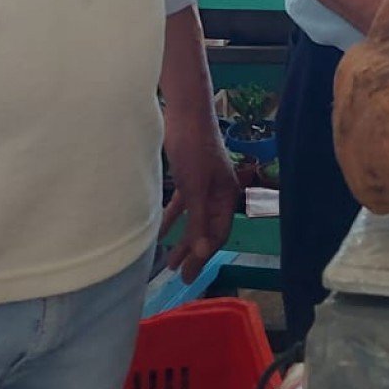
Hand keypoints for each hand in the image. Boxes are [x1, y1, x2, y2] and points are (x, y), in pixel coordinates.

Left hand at [161, 111, 237, 282]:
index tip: (188, 275)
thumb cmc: (193, 148)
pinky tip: (161, 232)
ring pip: (194, 219)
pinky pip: (183, 205)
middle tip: (180, 275)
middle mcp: (218, 193)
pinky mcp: (189, 176)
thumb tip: (204, 252)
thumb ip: (199, 220)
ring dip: (183, 239)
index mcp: (226, 195)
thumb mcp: (195, 187)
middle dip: (194, 252)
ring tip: (171, 262)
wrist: (185, 112)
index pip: (217, 234)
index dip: (204, 256)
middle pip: (206, 229)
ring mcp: (203, 185)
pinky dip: (173, 219)